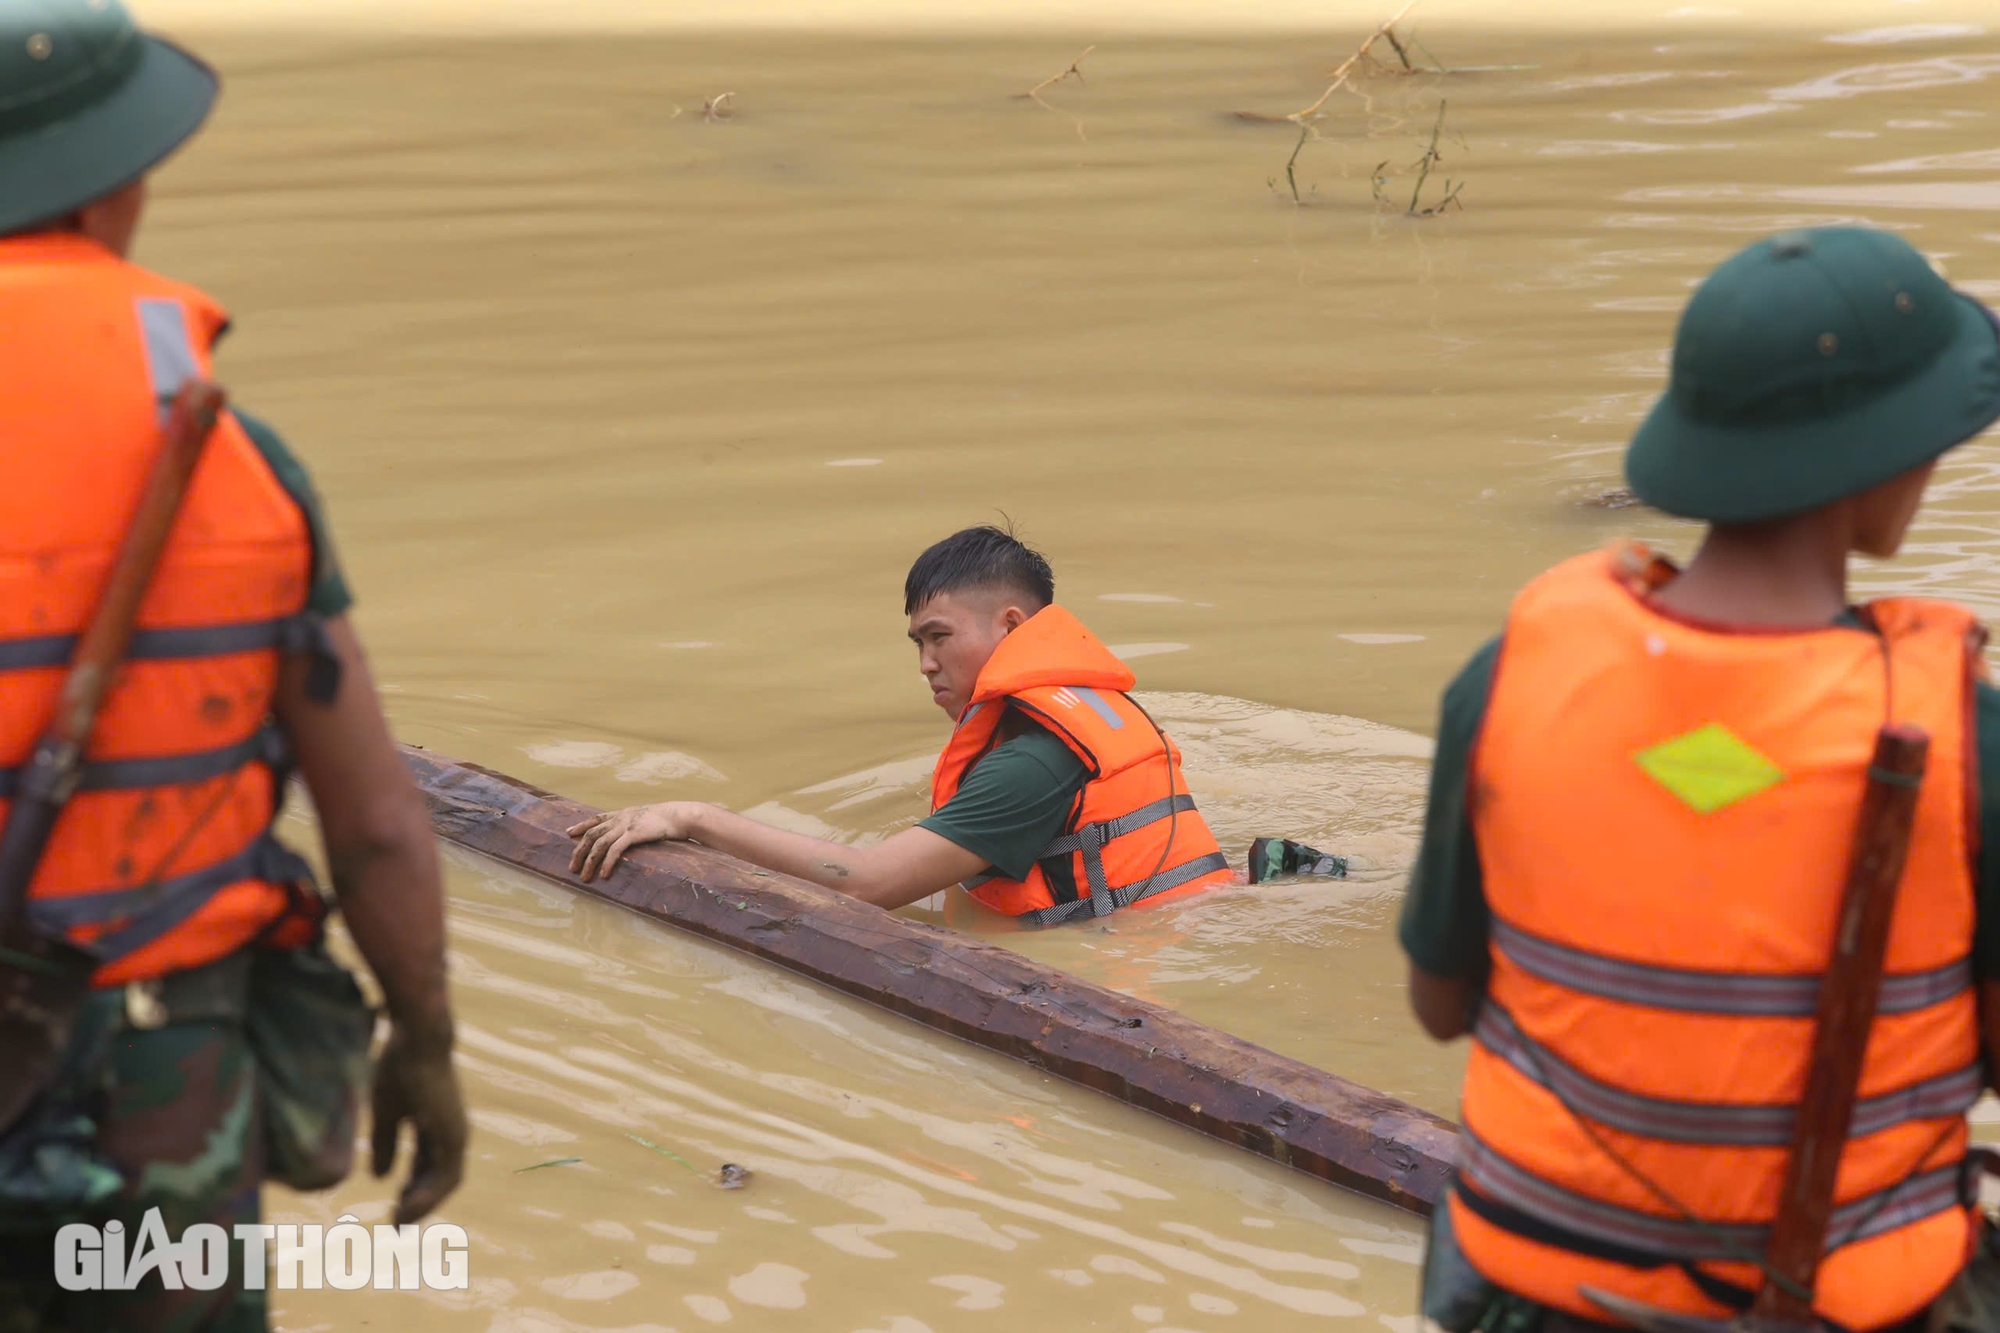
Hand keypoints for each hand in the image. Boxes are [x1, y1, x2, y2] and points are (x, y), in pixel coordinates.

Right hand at [369, 1024, 466, 1224]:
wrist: (416, 1042)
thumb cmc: (400, 1069)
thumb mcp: (386, 1113)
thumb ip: (386, 1143)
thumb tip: (379, 1176)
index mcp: (436, 1126)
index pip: (429, 1167)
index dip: (413, 1188)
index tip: (394, 1207)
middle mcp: (451, 1133)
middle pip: (438, 1179)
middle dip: (418, 1203)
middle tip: (397, 1226)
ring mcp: (456, 1135)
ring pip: (445, 1182)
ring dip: (423, 1205)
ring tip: (399, 1224)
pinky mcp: (454, 1135)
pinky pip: (446, 1176)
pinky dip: (428, 1195)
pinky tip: (407, 1209)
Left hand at [567, 802, 702, 881]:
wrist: (678, 816)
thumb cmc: (665, 820)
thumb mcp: (644, 818)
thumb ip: (633, 824)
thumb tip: (628, 835)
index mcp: (621, 814)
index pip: (595, 819)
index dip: (581, 826)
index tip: (569, 833)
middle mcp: (619, 818)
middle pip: (592, 834)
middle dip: (579, 851)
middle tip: (572, 867)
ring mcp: (625, 825)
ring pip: (599, 843)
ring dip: (589, 861)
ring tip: (584, 876)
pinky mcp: (633, 834)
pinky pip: (615, 850)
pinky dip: (607, 862)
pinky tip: (604, 874)